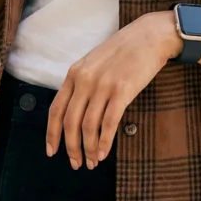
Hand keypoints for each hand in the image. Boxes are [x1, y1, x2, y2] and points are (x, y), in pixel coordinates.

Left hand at [46, 12, 181, 169]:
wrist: (148, 36)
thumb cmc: (123, 51)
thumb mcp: (94, 63)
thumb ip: (82, 83)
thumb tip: (74, 113)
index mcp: (74, 73)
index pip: (56, 109)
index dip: (52, 134)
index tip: (52, 151)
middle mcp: (84, 79)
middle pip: (70, 122)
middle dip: (71, 147)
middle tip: (76, 164)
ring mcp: (103, 85)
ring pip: (88, 126)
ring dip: (89, 148)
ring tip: (93, 161)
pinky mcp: (122, 90)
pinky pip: (108, 123)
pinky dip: (105, 142)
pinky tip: (105, 153)